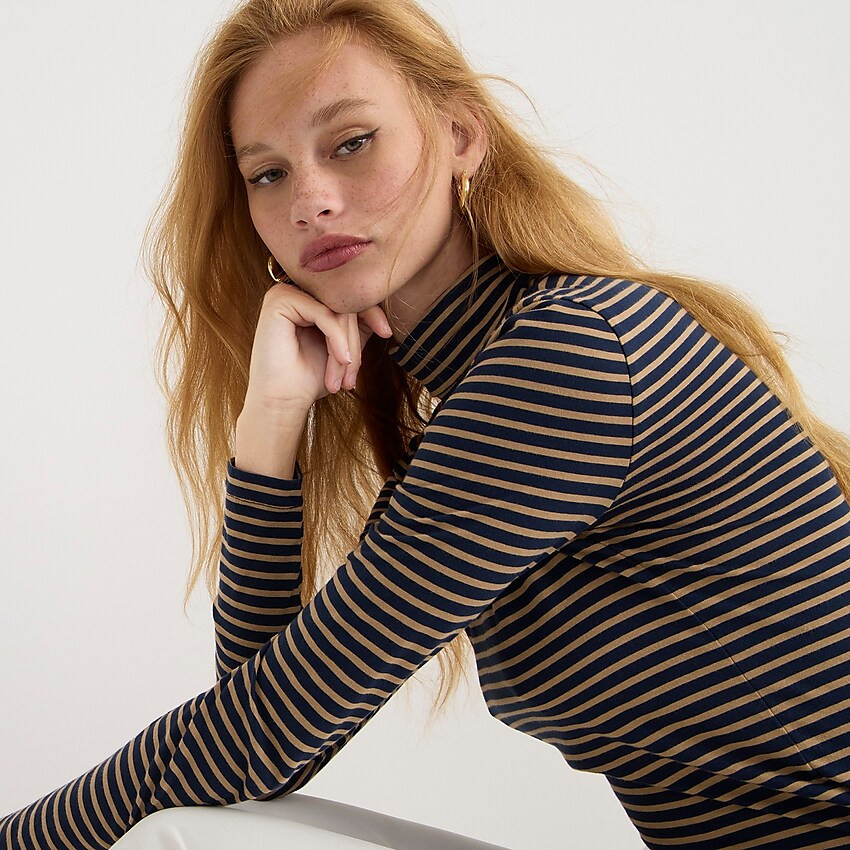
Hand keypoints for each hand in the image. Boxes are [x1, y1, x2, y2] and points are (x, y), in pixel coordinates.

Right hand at [244, 279, 393, 412]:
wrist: (282, 401)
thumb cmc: (309, 378)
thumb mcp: (344, 346)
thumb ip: (358, 325)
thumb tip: (381, 308)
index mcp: (306, 298)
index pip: (347, 297)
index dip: (371, 312)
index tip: (386, 333)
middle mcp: (294, 290)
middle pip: (344, 304)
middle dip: (355, 342)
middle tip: (351, 378)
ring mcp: (285, 292)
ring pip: (336, 310)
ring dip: (348, 346)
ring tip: (344, 378)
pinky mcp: (279, 300)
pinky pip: (325, 314)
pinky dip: (337, 339)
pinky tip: (341, 361)